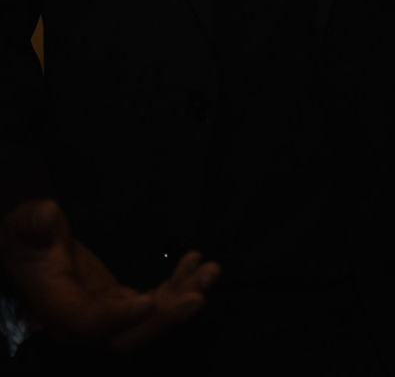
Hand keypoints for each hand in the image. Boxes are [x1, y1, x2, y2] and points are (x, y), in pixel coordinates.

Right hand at [0, 199, 218, 350]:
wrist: (30, 249)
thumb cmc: (27, 237)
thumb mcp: (25, 225)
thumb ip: (34, 222)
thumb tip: (46, 215)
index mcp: (57, 306)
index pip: (89, 323)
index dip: (117, 318)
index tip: (149, 302)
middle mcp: (82, 322)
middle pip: (126, 337)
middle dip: (164, 319)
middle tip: (199, 295)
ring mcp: (104, 316)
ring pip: (146, 323)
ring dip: (180, 299)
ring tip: (211, 271)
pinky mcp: (118, 304)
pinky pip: (152, 304)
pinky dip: (176, 286)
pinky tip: (196, 261)